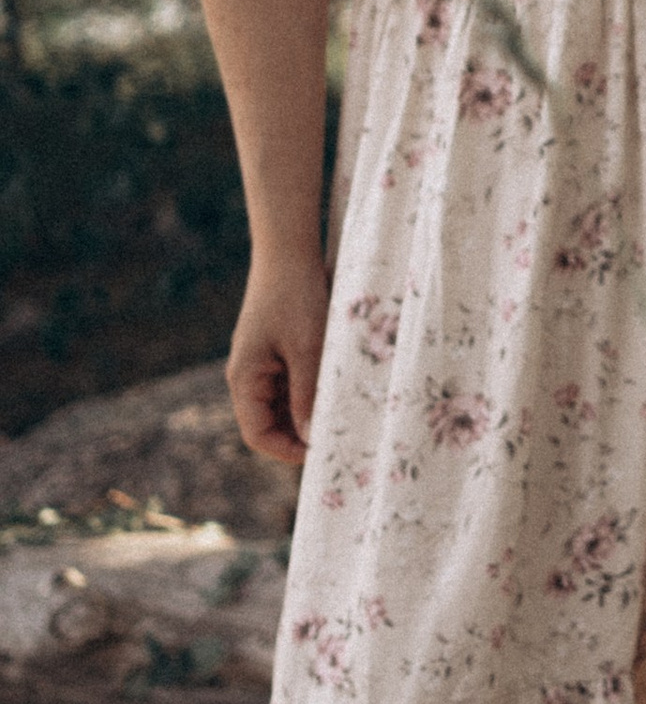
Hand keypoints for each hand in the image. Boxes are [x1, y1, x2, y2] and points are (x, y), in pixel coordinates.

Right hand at [229, 251, 328, 464]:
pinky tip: (337, 387)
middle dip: (301, 433)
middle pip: (271, 424)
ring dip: (310, 411)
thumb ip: (308, 394)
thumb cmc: (296, 296)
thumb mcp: (307, 348)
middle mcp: (248, 376)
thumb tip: (310, 437)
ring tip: (342, 410)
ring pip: (285, 405)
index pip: (258, 435)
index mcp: (244, 378)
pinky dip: (313, 391)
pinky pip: (293, 384)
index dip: (288, 451)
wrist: (289, 252)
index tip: (323, 451)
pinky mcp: (278, 352)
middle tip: (340, 435)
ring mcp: (263, 364)